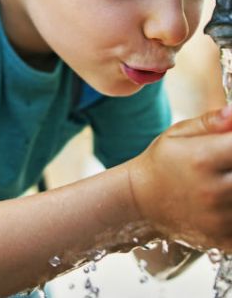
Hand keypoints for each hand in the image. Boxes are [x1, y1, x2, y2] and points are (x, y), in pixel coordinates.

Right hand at [126, 106, 231, 249]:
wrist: (139, 201)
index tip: (231, 143)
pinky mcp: (223, 239)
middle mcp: (212, 190)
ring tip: (224, 179)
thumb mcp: (178, 134)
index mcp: (201, 158)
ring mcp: (218, 218)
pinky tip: (223, 200)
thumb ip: (211, 122)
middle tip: (226, 164)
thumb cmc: (162, 162)